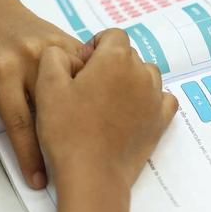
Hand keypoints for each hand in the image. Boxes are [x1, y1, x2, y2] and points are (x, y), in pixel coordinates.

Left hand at [0, 0, 90, 188]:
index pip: (21, 123)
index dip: (31, 155)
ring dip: (85, 114)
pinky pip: (89, 69)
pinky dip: (96, 89)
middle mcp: (31, 57)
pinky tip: (101, 111)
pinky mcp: (71, 41)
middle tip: (73, 165)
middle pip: (54, 108)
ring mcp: (55, 47)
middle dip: (63, 139)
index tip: (39, 180)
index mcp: (3, 72)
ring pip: (77, 87)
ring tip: (92, 142)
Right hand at [34, 29, 177, 188]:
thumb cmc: (67, 131)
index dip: (96, 47)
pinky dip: (150, 100)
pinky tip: (131, 112)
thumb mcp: (47, 86)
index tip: (82, 68)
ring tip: (107, 103)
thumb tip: (71, 56)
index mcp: (116, 59)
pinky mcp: (161, 122)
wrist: (92, 175)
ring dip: (130, 82)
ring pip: (146, 76)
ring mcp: (155, 98)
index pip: (113, 36)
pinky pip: (163, 99)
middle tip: (88, 91)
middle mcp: (141, 73)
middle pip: (129, 56)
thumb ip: (56, 57)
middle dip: (110, 65)